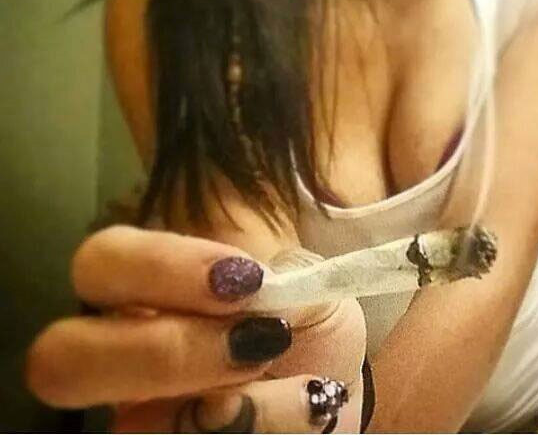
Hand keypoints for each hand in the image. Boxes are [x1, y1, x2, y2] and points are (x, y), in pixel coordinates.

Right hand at [26, 226, 366, 432]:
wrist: (334, 386)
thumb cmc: (308, 325)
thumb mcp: (302, 286)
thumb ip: (271, 284)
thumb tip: (248, 314)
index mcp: (150, 292)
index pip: (102, 261)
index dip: (161, 266)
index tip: (243, 279)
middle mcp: (122, 358)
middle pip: (63, 359)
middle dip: (165, 353)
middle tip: (251, 345)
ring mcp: (137, 419)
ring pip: (135, 429)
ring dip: (237, 410)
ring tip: (304, 388)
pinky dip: (264, 431)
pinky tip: (304, 412)